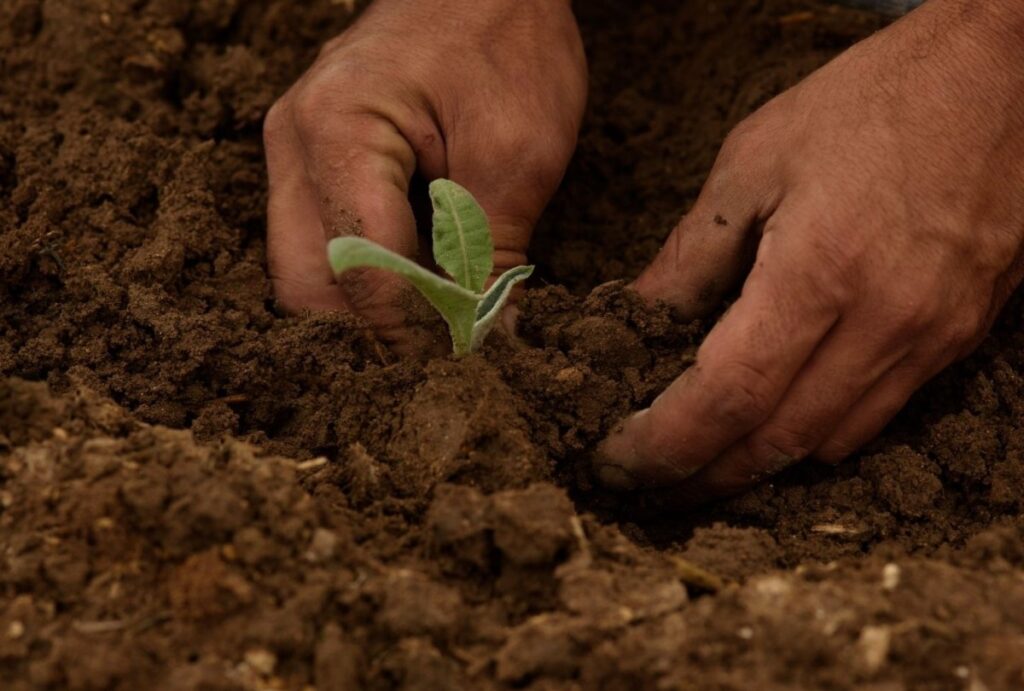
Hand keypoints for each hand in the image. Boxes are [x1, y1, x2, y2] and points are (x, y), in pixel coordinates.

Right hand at [264, 0, 585, 349]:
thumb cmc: (505, 40)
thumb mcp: (518, 154)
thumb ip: (490, 257)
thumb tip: (481, 341)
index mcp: (338, 134)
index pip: (362, 274)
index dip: (411, 338)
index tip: (457, 378)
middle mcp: (293, 145)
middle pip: (306, 287)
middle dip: (368, 340)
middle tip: (435, 373)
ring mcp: (293, 150)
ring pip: (306, 272)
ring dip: (365, 315)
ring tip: (431, 341)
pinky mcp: (313, 158)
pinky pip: (321, 242)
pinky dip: (365, 281)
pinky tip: (417, 296)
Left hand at [595, 1, 1023, 503]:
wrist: (1005, 76)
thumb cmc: (870, 103)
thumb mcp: (753, 162)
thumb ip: (691, 256)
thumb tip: (635, 319)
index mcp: (818, 271)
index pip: (728, 398)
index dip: (664, 444)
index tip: (616, 462)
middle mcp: (883, 322)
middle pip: (776, 442)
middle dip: (702, 476)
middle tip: (645, 482)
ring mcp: (931, 338)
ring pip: (828, 444)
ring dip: (757, 466)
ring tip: (698, 458)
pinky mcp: (960, 339)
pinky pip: (877, 417)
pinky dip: (814, 436)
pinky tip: (774, 421)